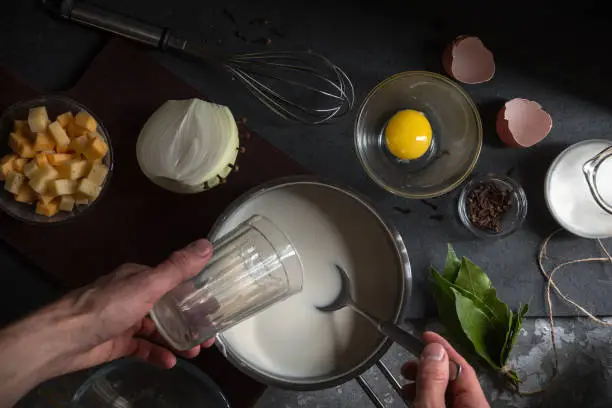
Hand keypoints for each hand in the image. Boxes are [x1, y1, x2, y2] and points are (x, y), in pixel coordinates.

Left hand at [0, 239, 214, 407]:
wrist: (63, 340)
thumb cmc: (108, 307)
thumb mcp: (148, 285)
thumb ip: (177, 268)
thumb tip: (207, 244)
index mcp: (140, 278)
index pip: (174, 282)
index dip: (196, 294)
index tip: (215, 306)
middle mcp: (134, 296)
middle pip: (169, 308)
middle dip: (190, 321)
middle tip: (210, 336)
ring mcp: (126, 320)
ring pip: (158, 330)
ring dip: (178, 340)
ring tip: (197, 351)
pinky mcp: (118, 342)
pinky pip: (143, 347)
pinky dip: (158, 354)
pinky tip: (172, 362)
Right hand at [401, 331, 489, 407]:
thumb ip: (433, 381)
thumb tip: (435, 350)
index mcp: (477, 405)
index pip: (462, 368)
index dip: (443, 349)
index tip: (426, 336)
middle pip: (455, 380)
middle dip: (429, 367)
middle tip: (408, 365)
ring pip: (447, 393)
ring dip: (425, 383)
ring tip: (406, 384)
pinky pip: (443, 404)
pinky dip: (428, 397)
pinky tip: (413, 398)